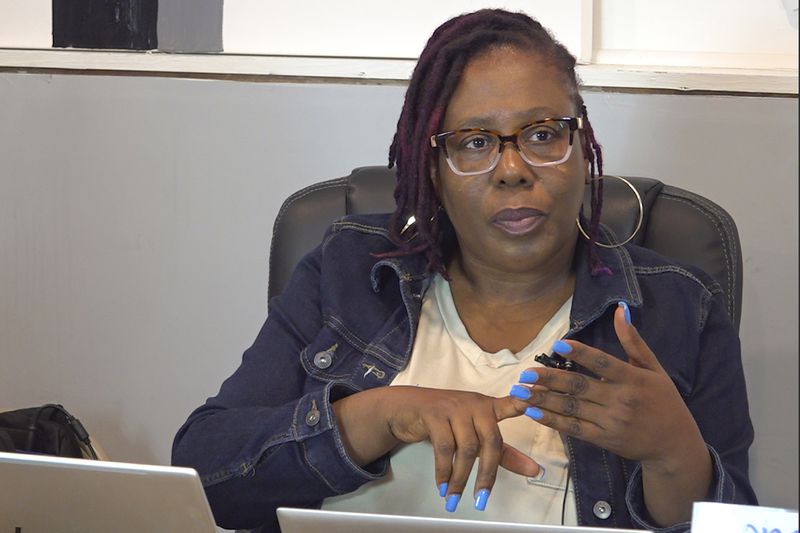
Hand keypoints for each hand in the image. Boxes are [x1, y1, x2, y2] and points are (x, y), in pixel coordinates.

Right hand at [333, 386, 539, 510]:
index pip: (511, 404)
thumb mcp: (474, 433)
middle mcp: (475, 405)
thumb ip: (503, 452)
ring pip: (466, 448)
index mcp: (489, 407)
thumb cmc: (446, 421)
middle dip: (487, 474)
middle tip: (481, 499)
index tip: (534, 403)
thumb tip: (533, 470)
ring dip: (460, 478)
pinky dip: (443, 471)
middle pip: (490, 441)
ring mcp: (454, 408)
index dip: (524, 403)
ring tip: (454, 497)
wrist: (406, 407)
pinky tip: (442, 485)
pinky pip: (443, 448)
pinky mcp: (434, 414)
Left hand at [512, 302, 710, 524]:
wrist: (674, 445)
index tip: (557, 346)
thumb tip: (620, 310)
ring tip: (520, 392)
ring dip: (544, 400)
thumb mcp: (653, 368)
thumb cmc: (664, 401)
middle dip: (550, 380)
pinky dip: (553, 421)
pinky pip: (574, 428)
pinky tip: (534, 412)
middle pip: (579, 386)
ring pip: (572, 408)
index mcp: (632, 379)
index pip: (602, 363)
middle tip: (526, 374)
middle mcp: (620, 400)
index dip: (580, 353)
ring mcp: (610, 421)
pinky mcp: (603, 439)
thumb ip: (633, 341)